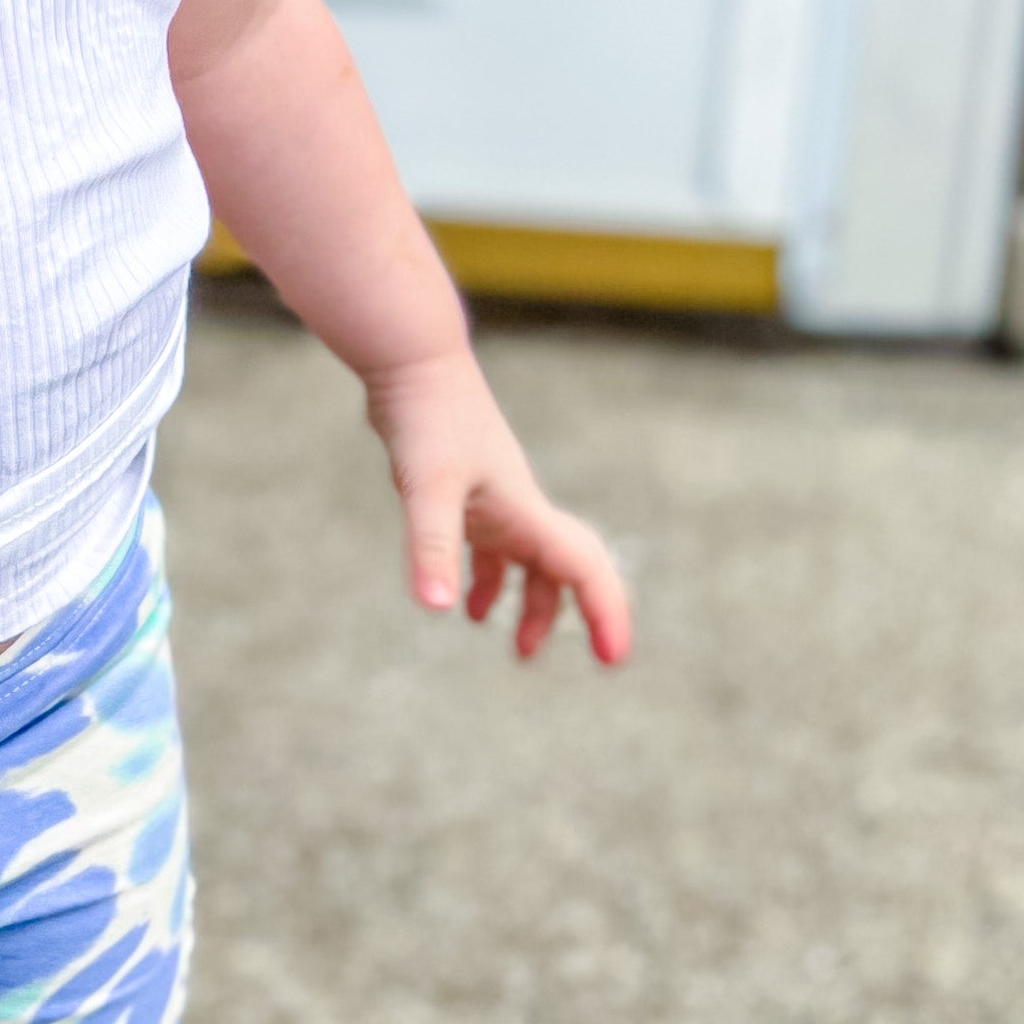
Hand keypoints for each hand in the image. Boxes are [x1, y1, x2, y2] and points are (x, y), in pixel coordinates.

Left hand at [365, 350, 633, 666]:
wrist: (412, 362)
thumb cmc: (427, 418)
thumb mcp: (428, 488)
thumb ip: (434, 547)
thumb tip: (438, 609)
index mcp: (526, 513)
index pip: (584, 570)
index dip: (604, 614)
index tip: (611, 660)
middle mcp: (521, 508)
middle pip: (566, 570)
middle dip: (573, 616)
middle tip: (563, 661)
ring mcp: (497, 499)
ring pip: (531, 563)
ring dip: (531, 603)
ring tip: (516, 646)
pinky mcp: (468, 492)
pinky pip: (494, 548)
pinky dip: (488, 578)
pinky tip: (462, 602)